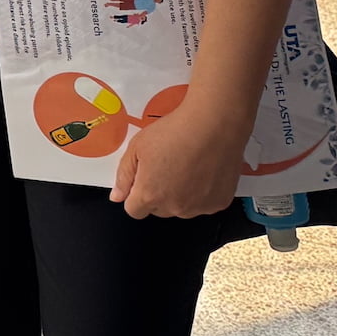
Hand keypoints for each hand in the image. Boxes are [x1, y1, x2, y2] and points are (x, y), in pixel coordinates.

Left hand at [112, 96, 248, 218]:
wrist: (212, 125)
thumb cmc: (173, 133)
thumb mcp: (137, 147)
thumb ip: (124, 175)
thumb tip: (117, 197)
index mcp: (150, 195)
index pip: (134, 210)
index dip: (135, 195)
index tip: (143, 179)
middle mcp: (174, 208)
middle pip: (158, 210)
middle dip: (157, 194)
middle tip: (165, 168)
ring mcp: (199, 208)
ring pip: (182, 208)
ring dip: (180, 196)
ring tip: (186, 167)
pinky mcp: (219, 203)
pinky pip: (204, 204)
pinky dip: (202, 193)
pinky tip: (203, 171)